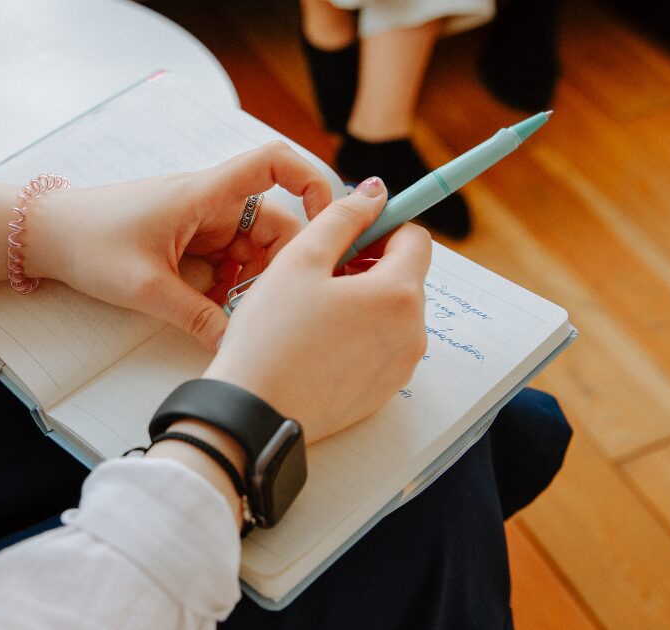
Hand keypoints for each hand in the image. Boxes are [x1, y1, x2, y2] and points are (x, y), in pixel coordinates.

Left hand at [21, 142, 332, 349]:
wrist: (44, 236)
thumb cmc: (88, 242)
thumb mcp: (145, 287)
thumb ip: (196, 317)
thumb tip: (235, 345)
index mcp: (205, 194)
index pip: (274, 163)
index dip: (312, 182)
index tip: (328, 223)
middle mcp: (210, 202)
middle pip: (274, 223)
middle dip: (277, 266)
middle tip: (266, 306)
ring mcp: (200, 222)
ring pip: (251, 250)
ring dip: (250, 282)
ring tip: (232, 314)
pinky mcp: (188, 242)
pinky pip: (226, 262)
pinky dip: (227, 287)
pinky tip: (212, 311)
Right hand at [203, 177, 430, 442]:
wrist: (254, 412)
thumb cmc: (270, 336)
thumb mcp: (300, 260)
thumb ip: (343, 217)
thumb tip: (375, 192)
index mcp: (398, 294)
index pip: (415, 238)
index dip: (381, 226)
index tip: (347, 233)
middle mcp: (412, 332)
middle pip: (404, 277)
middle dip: (369, 265)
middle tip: (318, 272)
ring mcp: (400, 367)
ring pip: (391, 313)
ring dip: (362, 300)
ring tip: (312, 310)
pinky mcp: (383, 392)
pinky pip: (380, 347)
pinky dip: (358, 335)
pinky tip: (316, 342)